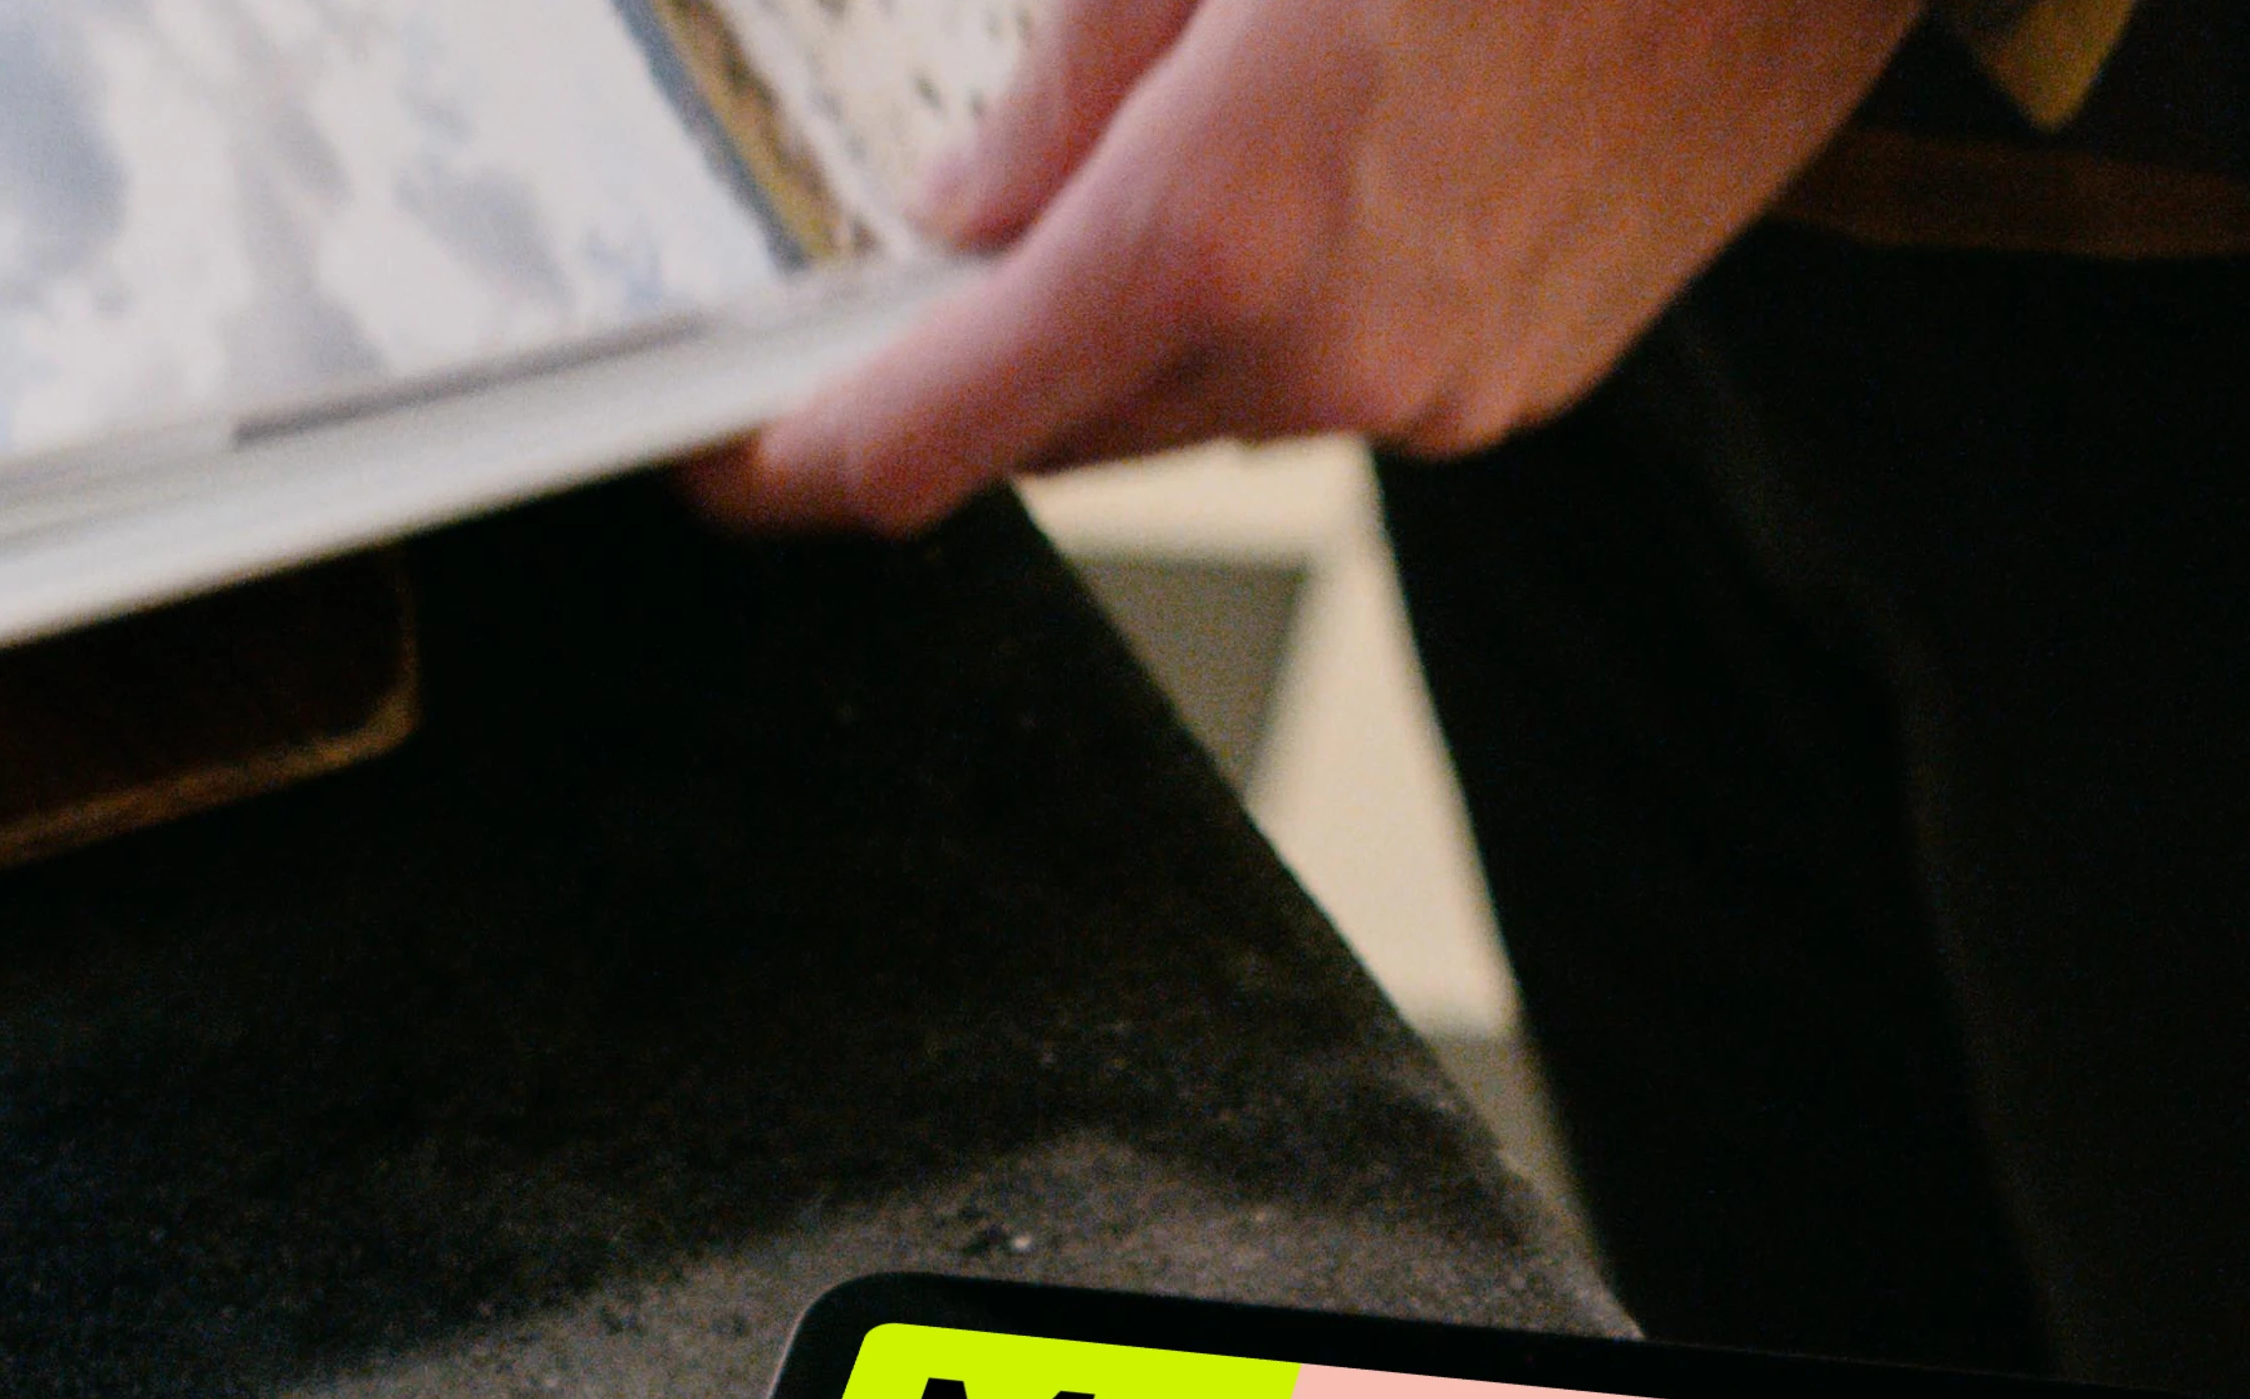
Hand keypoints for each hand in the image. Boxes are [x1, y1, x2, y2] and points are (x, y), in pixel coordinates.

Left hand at [684, 0, 1921, 532]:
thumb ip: (1066, 82)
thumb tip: (977, 200)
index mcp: (1217, 235)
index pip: (934, 431)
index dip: (799, 461)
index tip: (726, 465)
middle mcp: (1327, 356)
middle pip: (1058, 431)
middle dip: (972, 369)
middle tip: (905, 291)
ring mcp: (1439, 394)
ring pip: (1199, 407)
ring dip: (1131, 332)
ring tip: (1148, 182)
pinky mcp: (1523, 387)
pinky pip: (1332, 381)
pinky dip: (1272, 314)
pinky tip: (1304, 186)